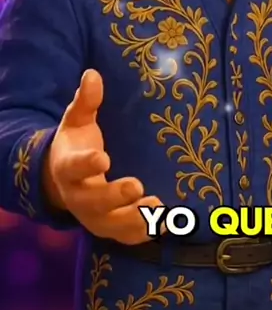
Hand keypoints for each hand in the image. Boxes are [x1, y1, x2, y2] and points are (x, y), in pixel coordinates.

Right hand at [43, 69, 161, 243]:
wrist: (64, 180)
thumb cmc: (76, 144)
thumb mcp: (76, 121)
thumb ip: (86, 101)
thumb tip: (93, 74)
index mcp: (68, 168)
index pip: (74, 168)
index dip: (86, 164)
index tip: (102, 157)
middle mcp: (79, 197)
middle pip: (94, 203)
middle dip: (114, 197)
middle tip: (136, 187)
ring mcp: (95, 217)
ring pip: (112, 225)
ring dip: (135, 220)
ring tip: (158, 210)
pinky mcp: (111, 227)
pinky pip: (128, 236)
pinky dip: (146, 233)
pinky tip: (169, 223)